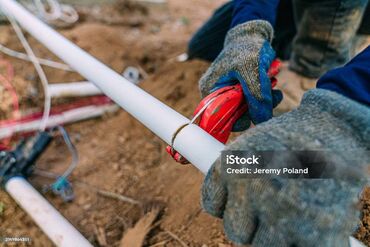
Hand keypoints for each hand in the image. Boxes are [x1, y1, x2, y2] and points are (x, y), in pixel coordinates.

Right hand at [199, 20, 281, 126]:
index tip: (257, 113)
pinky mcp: (242, 91)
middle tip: (272, 96)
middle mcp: (217, 95)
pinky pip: (254, 101)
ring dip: (264, 100)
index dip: (238, 120)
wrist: (252, 35)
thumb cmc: (247, 49)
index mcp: (210, 90)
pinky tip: (272, 83)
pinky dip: (265, 95)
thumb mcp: (252, 71)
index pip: (220, 118)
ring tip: (273, 84)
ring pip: (248, 109)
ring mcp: (230, 93)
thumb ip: (256, 96)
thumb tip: (260, 120)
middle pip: (236, 115)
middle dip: (255, 107)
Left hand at [202, 89, 369, 245]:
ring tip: (292, 209)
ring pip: (260, 245)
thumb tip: (223, 200)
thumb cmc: (292, 135)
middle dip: (251, 222)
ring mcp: (279, 213)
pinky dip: (301, 242)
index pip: (212, 204)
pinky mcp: (311, 231)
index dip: (228, 204)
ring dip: (274, 233)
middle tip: (271, 205)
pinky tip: (309, 224)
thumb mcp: (253, 143)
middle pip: (235, 230)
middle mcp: (249, 191)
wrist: (335, 128)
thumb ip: (235, 173)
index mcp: (229, 168)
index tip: (241, 200)